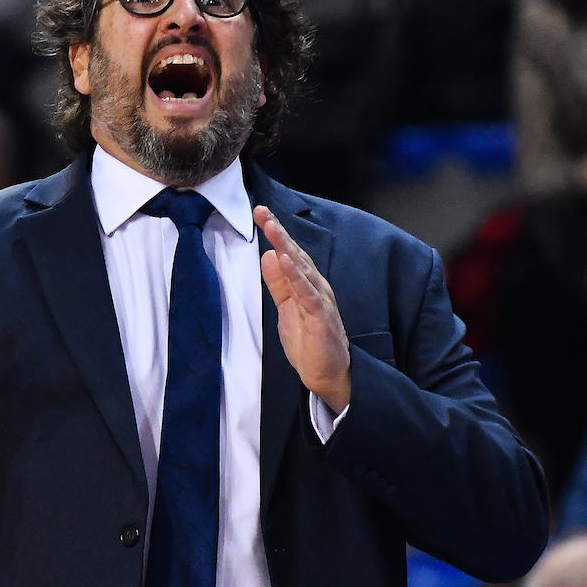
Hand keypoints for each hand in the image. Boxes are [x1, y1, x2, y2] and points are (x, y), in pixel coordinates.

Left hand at [254, 206, 350, 411]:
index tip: (259, 213)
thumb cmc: (309, 341)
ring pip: (301, 268)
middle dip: (278, 232)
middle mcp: (315, 286)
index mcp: (306, 283)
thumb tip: (268, 255)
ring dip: (286, 246)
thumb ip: (278, 284)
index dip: (275, 233)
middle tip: (261, 211)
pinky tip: (285, 260)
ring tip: (271, 228)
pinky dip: (296, 275)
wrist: (328, 374)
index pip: (289, 253)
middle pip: (295, 253)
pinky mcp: (321, 316)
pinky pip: (308, 292)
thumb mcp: (287, 308)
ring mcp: (320, 299)